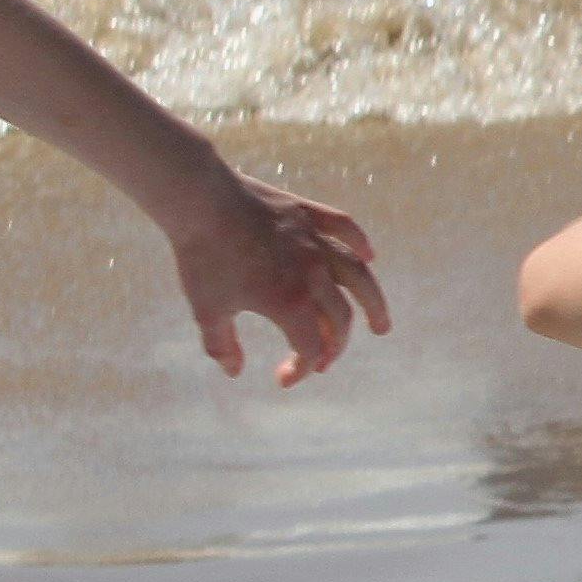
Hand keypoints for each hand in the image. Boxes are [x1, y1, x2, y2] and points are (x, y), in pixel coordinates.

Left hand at [165, 179, 393, 387]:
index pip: (310, 347)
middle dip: (334, 346)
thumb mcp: (206, 310)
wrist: (201, 201)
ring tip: (381, 325)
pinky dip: (360, 244)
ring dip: (374, 305)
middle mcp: (314, 275)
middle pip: (340, 319)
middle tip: (324, 359)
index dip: (301, 369)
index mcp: (290, 303)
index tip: (283, 380)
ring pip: (359, 278)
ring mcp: (316, 243)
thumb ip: (222, 346)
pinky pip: (345, 229)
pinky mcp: (310, 215)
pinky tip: (369, 256)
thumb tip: (234, 371)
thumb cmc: (202, 258)